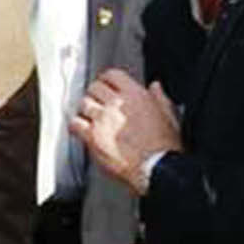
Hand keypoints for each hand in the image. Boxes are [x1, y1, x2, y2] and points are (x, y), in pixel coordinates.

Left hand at [69, 69, 180, 194]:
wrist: (156, 168)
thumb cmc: (164, 146)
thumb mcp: (169, 115)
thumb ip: (159, 98)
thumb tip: (155, 87)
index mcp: (135, 96)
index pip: (112, 75)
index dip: (107, 79)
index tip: (106, 84)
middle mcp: (116, 104)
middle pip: (94, 88)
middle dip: (95, 93)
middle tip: (96, 100)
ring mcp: (102, 120)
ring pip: (83, 103)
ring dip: (85, 109)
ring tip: (89, 115)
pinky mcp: (92, 137)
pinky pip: (75, 124)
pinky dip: (75, 125)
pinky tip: (80, 129)